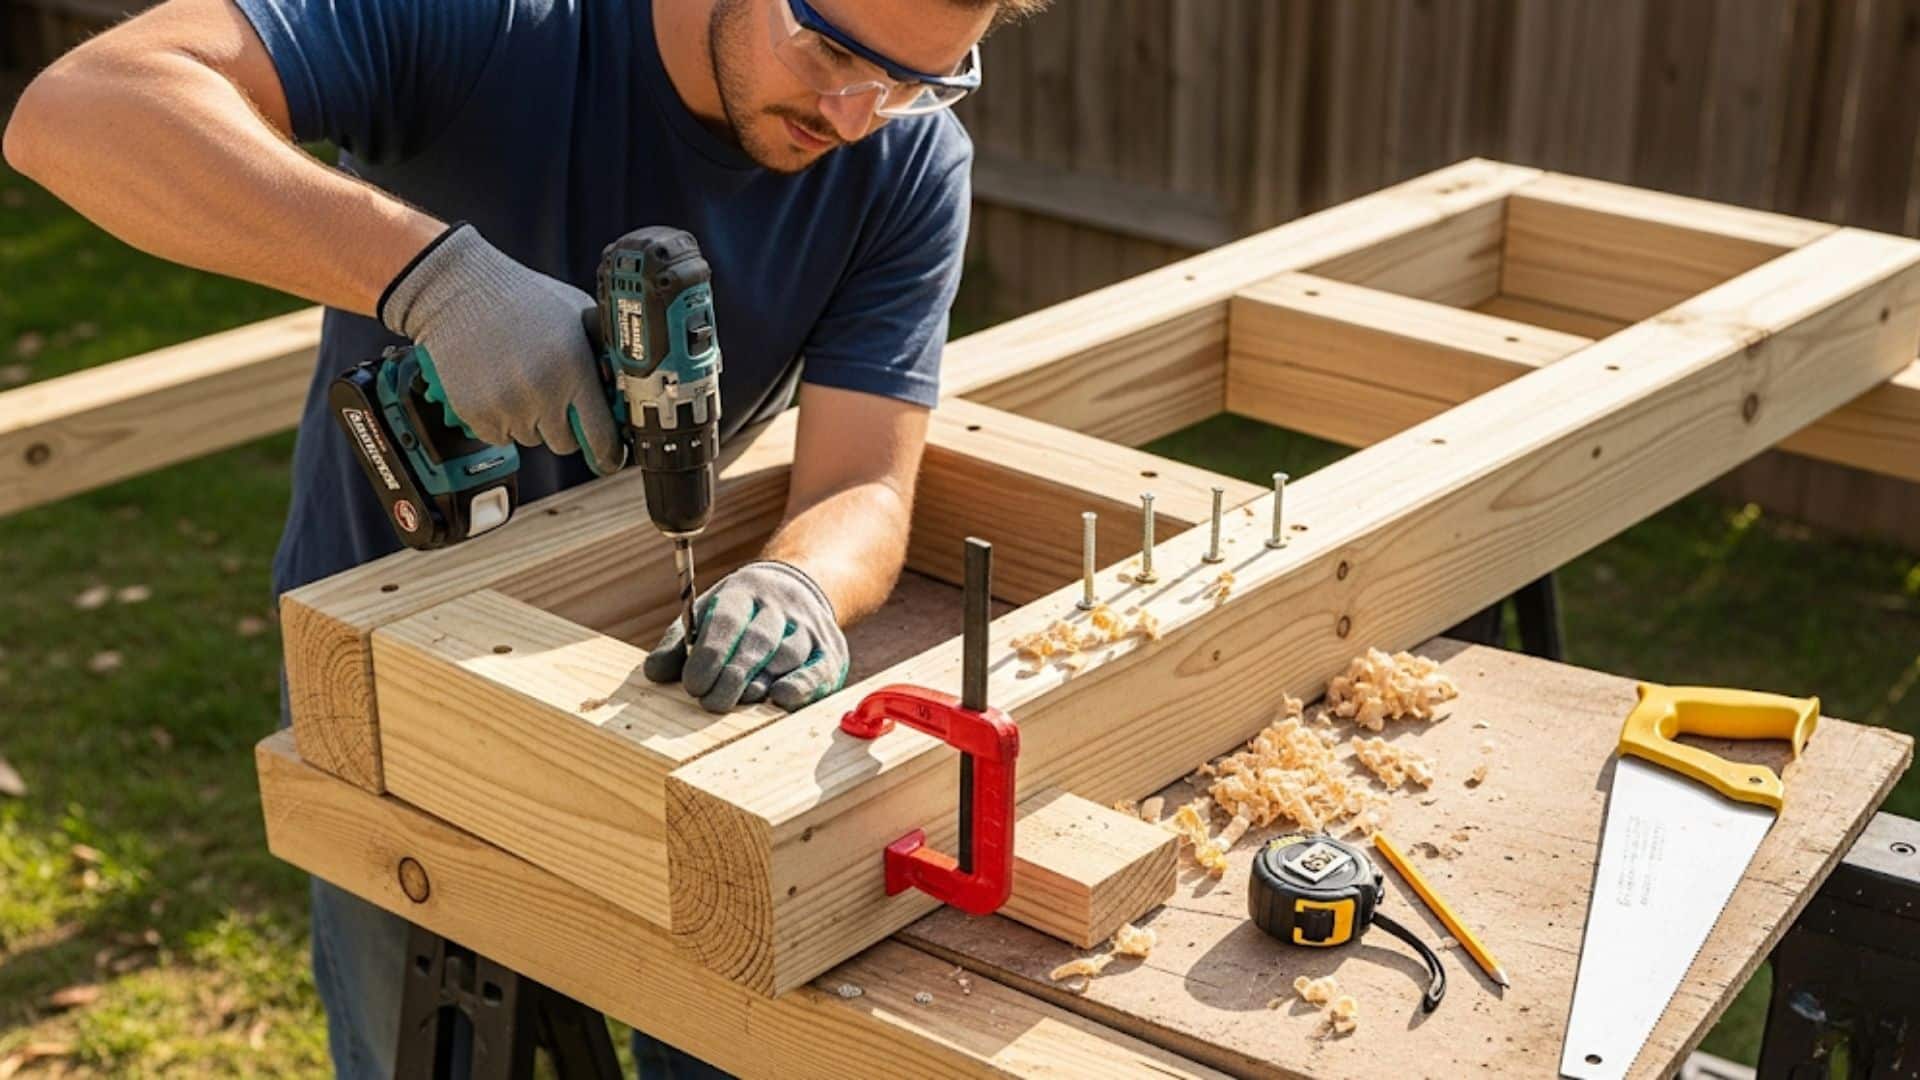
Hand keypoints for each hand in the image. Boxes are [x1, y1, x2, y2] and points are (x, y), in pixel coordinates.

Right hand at [379, 223, 622, 473]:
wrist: (460, 289)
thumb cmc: (522, 297)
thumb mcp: (576, 312)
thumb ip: (601, 351)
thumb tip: (622, 387)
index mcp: (574, 368)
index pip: (600, 434)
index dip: (608, 451)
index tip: (610, 458)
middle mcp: (542, 391)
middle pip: (564, 443)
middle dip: (564, 425)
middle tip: (552, 394)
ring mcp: (506, 405)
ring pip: (531, 439)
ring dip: (530, 420)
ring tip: (519, 379)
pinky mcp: (474, 412)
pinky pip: (499, 437)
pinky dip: (501, 421)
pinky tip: (497, 386)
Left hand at [644, 561, 849, 712]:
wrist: (797, 593)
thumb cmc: (738, 617)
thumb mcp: (704, 616)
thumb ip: (678, 645)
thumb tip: (654, 673)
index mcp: (742, 591)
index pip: (728, 619)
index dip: (710, 654)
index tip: (692, 685)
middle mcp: (779, 604)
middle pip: (759, 640)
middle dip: (734, 675)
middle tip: (712, 704)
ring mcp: (808, 626)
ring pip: (788, 655)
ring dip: (763, 683)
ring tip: (742, 701)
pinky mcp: (830, 650)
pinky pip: (819, 670)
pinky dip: (802, 687)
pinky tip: (781, 699)